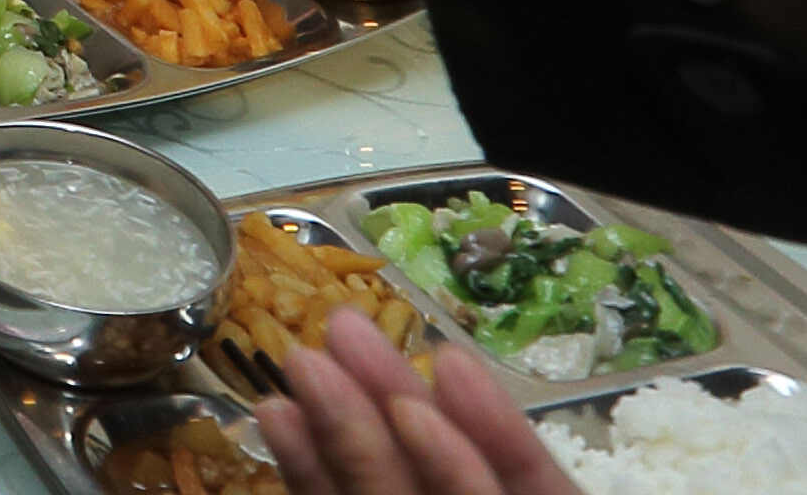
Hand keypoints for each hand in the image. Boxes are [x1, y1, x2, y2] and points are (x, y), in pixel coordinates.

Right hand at [256, 315, 576, 494]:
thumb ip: (486, 476)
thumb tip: (424, 409)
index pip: (527, 482)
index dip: (496, 427)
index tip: (451, 362)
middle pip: (436, 475)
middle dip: (390, 405)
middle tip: (342, 327)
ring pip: (378, 491)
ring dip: (337, 428)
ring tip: (299, 361)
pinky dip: (306, 474)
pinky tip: (278, 421)